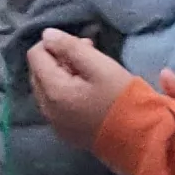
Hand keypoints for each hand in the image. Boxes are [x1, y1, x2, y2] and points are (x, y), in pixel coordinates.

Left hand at [25, 31, 144, 152]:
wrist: (139, 140)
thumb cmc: (122, 100)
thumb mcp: (100, 66)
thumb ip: (70, 47)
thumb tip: (46, 34)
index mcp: (52, 91)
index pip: (35, 55)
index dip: (55, 43)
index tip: (82, 44)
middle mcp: (46, 109)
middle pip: (38, 71)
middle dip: (59, 57)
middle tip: (89, 54)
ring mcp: (55, 123)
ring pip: (47, 87)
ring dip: (63, 74)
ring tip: (92, 72)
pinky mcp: (65, 132)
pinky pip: (56, 104)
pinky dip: (66, 91)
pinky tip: (89, 91)